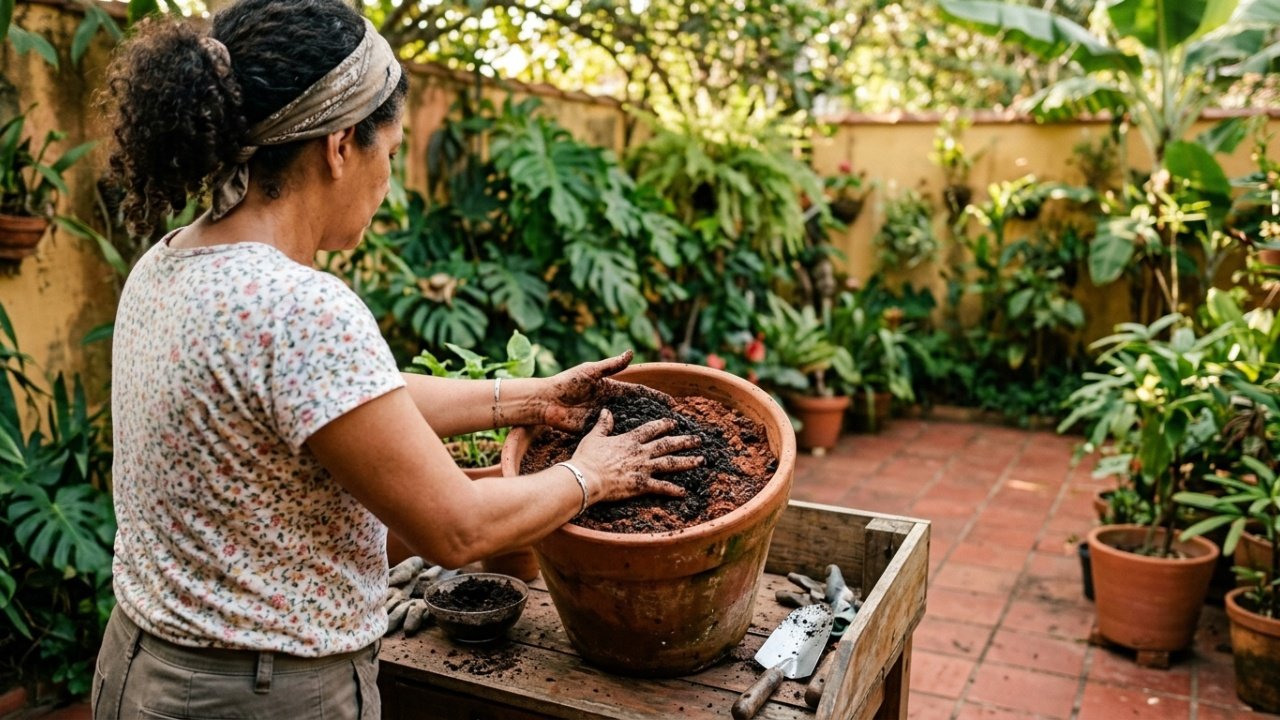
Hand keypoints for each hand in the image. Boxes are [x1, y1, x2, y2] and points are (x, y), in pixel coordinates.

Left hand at [539, 350, 672, 431]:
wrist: (546, 401)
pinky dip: (624, 441)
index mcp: (611, 388)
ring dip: (642, 432)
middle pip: (637, 410)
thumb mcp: (590, 371)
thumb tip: (631, 352)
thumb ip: (611, 365)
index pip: (639, 393)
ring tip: (660, 441)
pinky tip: (638, 450)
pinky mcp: (594, 430)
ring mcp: (603, 418)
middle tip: (673, 426)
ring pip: (627, 425)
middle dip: (654, 417)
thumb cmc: (567, 382)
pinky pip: (612, 435)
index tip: (672, 403)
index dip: (655, 398)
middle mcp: (610, 404)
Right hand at [570, 409, 701, 503]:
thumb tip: (607, 411)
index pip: (651, 429)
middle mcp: (640, 452)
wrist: (586, 477)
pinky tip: (684, 492)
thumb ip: (603, 424)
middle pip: (667, 444)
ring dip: (687, 461)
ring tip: (701, 460)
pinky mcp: (641, 485)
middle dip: (684, 441)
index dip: (663, 425)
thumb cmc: (588, 458)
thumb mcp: (594, 437)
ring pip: (670, 463)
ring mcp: (643, 468)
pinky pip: (661, 487)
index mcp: (629, 440)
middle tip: (698, 439)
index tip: (674, 423)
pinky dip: (673, 490)